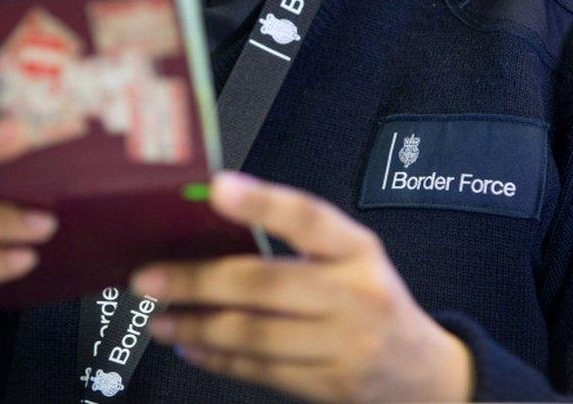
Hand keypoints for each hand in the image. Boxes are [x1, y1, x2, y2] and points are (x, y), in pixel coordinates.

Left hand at [132, 172, 474, 401]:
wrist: (423, 373)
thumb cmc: (370, 299)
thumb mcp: (351, 259)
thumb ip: (296, 242)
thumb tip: (210, 227)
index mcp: (358, 251)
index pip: (309, 219)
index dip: (262, 202)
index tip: (217, 188)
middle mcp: (355, 295)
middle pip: (266, 284)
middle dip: (198, 281)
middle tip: (149, 278)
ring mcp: (345, 346)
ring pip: (255, 334)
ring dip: (197, 325)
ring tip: (160, 317)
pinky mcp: (330, 385)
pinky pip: (261, 371)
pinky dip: (218, 358)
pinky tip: (191, 344)